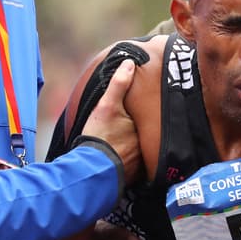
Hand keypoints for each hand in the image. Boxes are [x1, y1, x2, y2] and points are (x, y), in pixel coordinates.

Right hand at [82, 59, 140, 182]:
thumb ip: (119, 84)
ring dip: (138, 148)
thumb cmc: (99, 137)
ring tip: (128, 143)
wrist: (89, 170)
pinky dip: (131, 163)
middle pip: (147, 135)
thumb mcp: (106, 106)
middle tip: (132, 129)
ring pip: (143, 151)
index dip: (147, 114)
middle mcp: (147, 148)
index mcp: (145, 129)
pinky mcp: (134, 177)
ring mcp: (142, 164)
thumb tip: (129, 62)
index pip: (150, 118)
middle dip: (144, 132)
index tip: (142, 110)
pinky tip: (122, 159)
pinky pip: (137, 167)